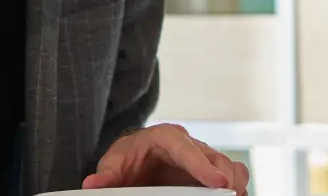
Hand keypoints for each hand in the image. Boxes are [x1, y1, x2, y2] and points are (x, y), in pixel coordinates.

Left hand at [83, 124, 247, 192]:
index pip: (187, 149)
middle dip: (225, 178)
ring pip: (231, 168)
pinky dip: (236, 189)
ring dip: (235, 184)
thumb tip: (91, 185)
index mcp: (167, 137)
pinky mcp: (210, 173)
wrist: (136, 157)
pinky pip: (233, 178)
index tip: (218, 184)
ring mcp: (204, 159)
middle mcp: (190, 145)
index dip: (203, 166)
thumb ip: (107, 175)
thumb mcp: (115, 163)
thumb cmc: (128, 157)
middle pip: (217, 159)